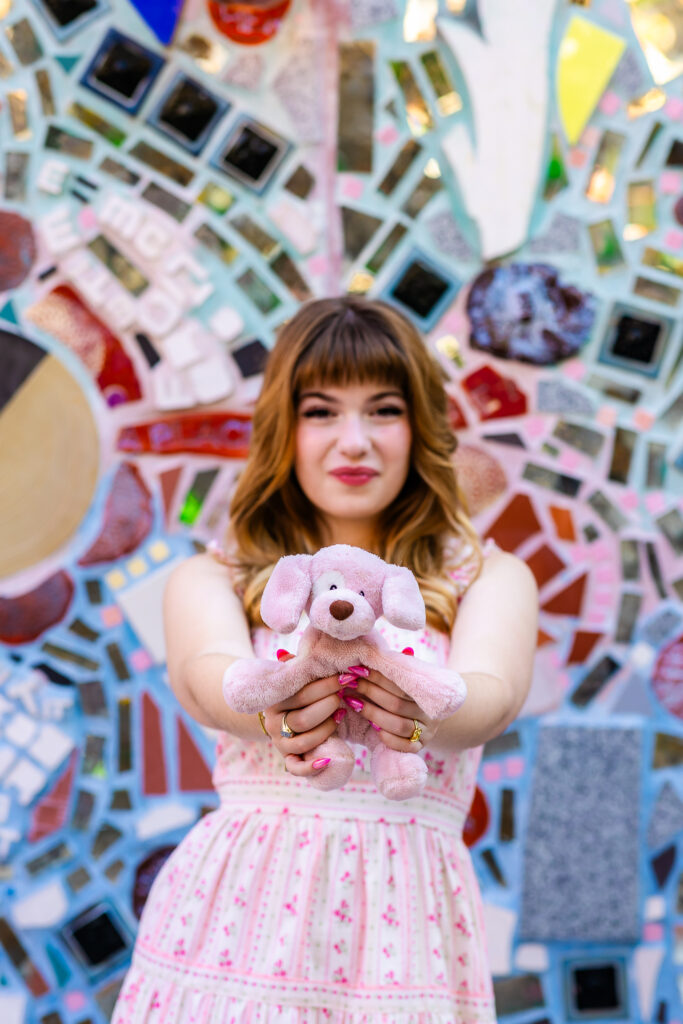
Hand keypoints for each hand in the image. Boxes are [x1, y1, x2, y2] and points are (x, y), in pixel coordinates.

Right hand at [263, 652, 342, 777]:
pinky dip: (311, 767)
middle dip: (328, 706)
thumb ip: (296, 668)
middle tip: (344, 695)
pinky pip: (296, 767)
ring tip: (341, 715)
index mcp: (276, 700)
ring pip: (303, 741)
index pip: (302, 694)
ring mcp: (280, 742)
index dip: (326, 685)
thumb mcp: (295, 680)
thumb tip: (284, 653)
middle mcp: (274, 722)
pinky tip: (327, 761)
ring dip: (327, 729)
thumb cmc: (297, 694)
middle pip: (303, 719)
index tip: (347, 677)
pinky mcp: (287, 759)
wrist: (279, 717)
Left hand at [341, 663, 438, 752]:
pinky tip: (371, 726)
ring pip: (398, 726)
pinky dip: (386, 736)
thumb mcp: (409, 678)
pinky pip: (402, 746)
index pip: (400, 684)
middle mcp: (430, 713)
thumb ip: (401, 668)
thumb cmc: (410, 692)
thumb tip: (393, 651)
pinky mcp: (419, 748)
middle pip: (397, 705)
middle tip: (350, 683)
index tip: (358, 670)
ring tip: (354, 703)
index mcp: (428, 693)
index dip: (378, 677)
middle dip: (371, 693)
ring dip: (372, 714)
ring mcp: (427, 732)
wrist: (429, 718)